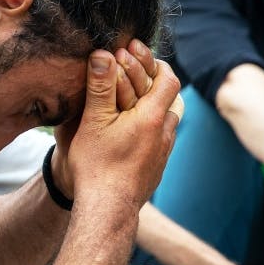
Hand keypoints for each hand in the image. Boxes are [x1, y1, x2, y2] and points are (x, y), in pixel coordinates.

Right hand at [65, 46, 180, 207]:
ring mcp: (163, 154)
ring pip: (166, 123)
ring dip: (152, 110)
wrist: (108, 211)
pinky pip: (159, 142)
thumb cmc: (97, 165)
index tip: (139, 57)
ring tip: (131, 104)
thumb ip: (100, 86)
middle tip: (133, 76)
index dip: (156, 64)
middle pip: (170, 100)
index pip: (169, 79)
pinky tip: (131, 134)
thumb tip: (102, 53)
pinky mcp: (157, 170)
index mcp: (153, 118)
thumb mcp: (93, 121)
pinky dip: (149, 131)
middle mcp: (165, 134)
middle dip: (152, 84)